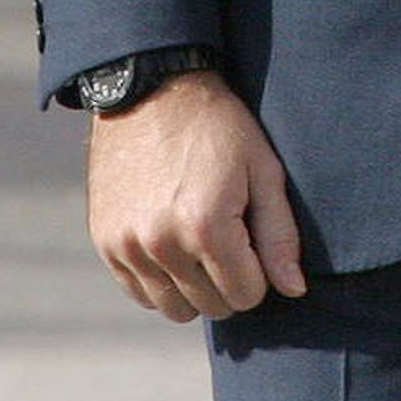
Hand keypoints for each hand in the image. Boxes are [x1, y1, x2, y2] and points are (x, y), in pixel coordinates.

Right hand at [86, 68, 305, 322]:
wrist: (153, 91)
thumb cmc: (219, 127)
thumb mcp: (263, 168)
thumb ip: (279, 234)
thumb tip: (294, 290)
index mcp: (206, 226)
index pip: (246, 294)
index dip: (259, 271)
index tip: (254, 238)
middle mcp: (162, 245)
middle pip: (211, 306)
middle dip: (229, 280)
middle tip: (230, 237)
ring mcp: (128, 247)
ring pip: (173, 308)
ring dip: (194, 287)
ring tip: (201, 241)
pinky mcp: (106, 244)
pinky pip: (140, 293)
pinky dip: (161, 280)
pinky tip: (173, 242)